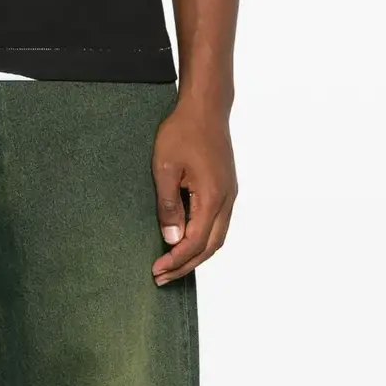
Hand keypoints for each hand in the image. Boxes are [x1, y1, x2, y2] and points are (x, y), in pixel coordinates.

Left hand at [151, 102, 237, 284]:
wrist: (206, 108)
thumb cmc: (183, 132)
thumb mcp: (165, 169)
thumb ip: (168, 207)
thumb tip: (171, 239)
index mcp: (212, 198)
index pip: (195, 242)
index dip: (176, 260)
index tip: (157, 270)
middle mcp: (227, 200)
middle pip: (210, 247)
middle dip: (186, 265)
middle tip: (162, 277)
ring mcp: (229, 194)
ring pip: (217, 237)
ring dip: (196, 254)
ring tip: (172, 265)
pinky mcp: (226, 188)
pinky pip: (218, 224)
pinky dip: (203, 239)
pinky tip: (186, 241)